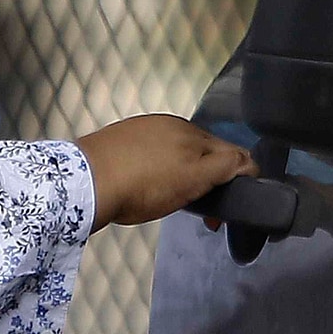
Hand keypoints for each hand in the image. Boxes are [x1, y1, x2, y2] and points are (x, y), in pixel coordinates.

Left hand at [76, 114, 253, 231]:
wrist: (85, 182)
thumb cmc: (141, 186)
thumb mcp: (192, 181)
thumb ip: (224, 168)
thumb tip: (247, 162)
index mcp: (191, 132)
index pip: (231, 151)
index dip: (241, 178)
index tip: (231, 205)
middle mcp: (171, 124)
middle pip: (206, 150)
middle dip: (212, 177)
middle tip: (204, 209)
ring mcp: (145, 129)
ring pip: (179, 151)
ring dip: (187, 172)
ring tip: (175, 197)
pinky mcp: (122, 138)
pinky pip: (153, 152)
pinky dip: (161, 168)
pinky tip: (149, 183)